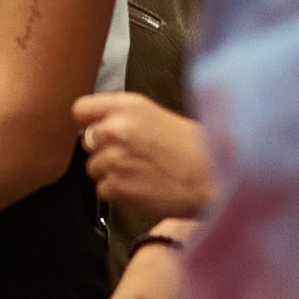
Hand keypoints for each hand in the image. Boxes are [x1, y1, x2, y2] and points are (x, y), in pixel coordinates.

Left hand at [73, 92, 211, 218]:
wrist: (217, 178)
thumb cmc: (198, 147)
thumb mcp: (158, 116)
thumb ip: (125, 117)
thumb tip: (100, 125)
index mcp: (128, 105)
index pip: (81, 109)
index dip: (88, 122)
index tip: (97, 129)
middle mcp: (116, 128)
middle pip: (86, 140)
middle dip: (103, 149)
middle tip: (131, 156)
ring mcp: (114, 158)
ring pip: (93, 167)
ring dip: (111, 173)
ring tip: (141, 173)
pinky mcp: (117, 186)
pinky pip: (102, 189)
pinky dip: (118, 192)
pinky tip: (142, 187)